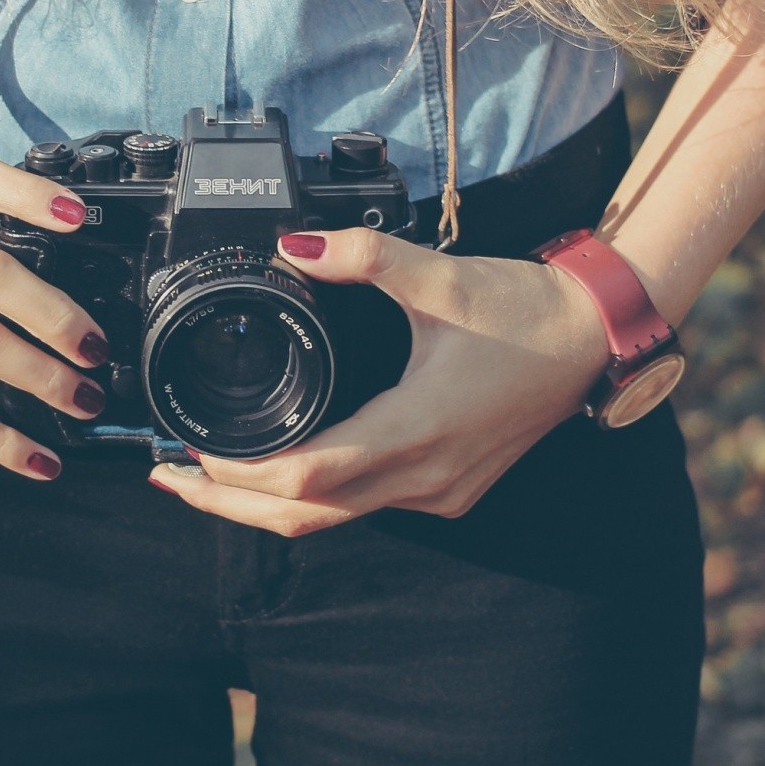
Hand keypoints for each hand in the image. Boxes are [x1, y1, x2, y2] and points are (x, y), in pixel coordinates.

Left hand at [149, 228, 610, 533]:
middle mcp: (425, 475)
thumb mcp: (439, 276)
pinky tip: (283, 469)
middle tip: (168, 477)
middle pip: (305, 515)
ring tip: (207, 478)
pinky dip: (314, 496)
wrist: (596, 335)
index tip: (190, 447)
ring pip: (334, 518)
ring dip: (267, 504)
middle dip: (229, 503)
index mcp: (416, 430)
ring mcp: (439, 490)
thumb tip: (295, 246)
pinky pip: (365, 506)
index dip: (239, 472)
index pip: (306, 474)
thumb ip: (363, 256)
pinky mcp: (448, 487)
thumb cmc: (526, 310)